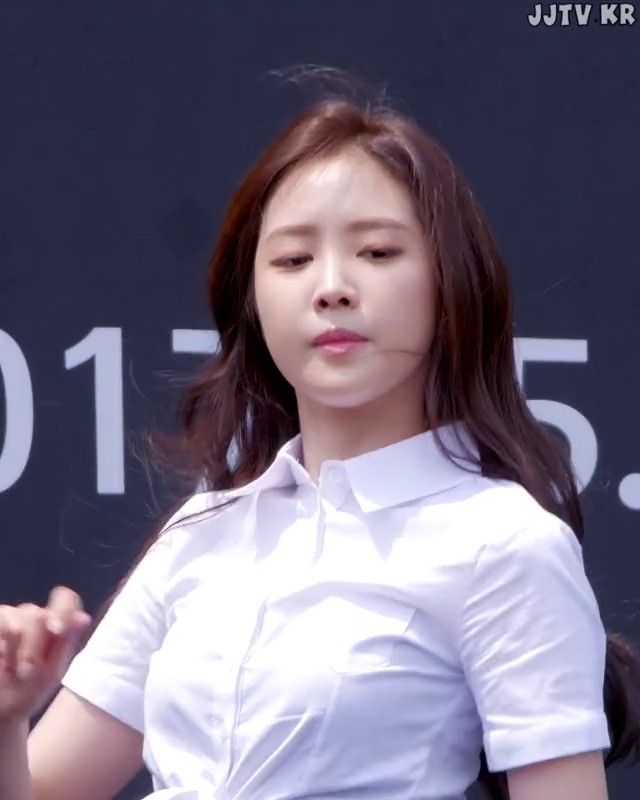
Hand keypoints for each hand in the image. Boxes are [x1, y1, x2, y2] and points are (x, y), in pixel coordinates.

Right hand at [0, 586, 91, 721]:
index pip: (65, 600)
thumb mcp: (50, 673)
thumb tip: (83, 617)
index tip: (58, 632)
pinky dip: (3, 643)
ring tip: (11, 669)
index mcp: (54, 626)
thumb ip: (65, 643)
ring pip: (16, 614)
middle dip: (34, 644)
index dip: (62, 611)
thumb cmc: (26, 693)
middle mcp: (33, 617)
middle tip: (27, 671)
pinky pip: (0, 620)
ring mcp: (9, 618)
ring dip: (15, 647)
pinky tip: (2, 655)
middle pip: (38, 613)